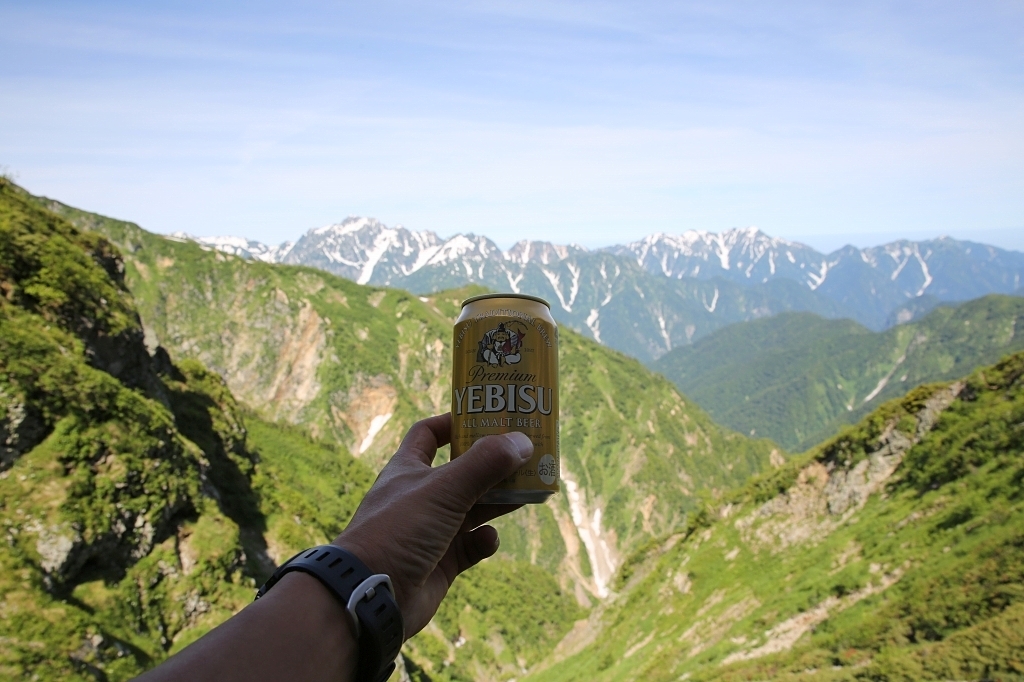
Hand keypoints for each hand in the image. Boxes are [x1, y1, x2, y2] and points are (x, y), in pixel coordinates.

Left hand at [334, 413, 532, 636]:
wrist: (372, 595)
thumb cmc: (399, 529)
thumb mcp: (444, 489)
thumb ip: (484, 464)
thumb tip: (523, 440)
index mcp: (409, 469)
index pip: (429, 434)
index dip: (455, 423)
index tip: (488, 418)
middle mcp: (420, 497)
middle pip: (462, 472)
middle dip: (492, 466)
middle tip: (526, 457)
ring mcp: (431, 531)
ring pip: (472, 509)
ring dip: (498, 501)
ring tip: (528, 493)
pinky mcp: (441, 563)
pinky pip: (471, 546)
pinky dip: (484, 541)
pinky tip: (489, 538)